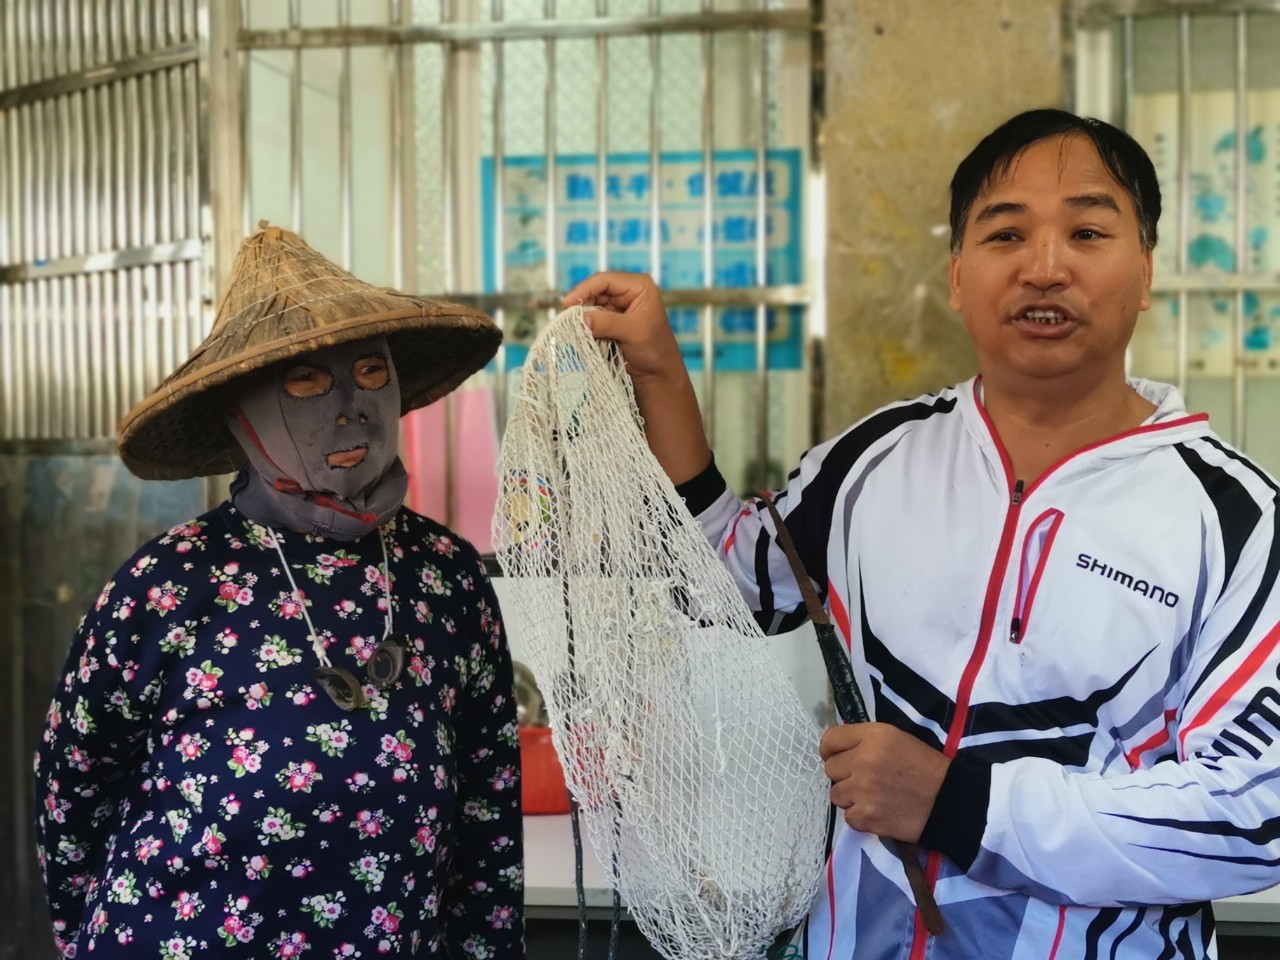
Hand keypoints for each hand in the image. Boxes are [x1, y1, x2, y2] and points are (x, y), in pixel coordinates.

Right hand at [562, 271, 684, 384]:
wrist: (658, 375)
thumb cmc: (655, 350)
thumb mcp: (633, 332)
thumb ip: (607, 323)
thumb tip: (581, 318)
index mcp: (639, 286)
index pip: (605, 280)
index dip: (584, 289)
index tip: (568, 304)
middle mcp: (628, 292)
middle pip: (595, 291)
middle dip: (582, 304)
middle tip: (568, 319)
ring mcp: (619, 306)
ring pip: (592, 305)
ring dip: (582, 316)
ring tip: (573, 327)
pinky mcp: (611, 321)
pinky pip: (593, 318)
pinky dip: (585, 325)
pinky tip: (580, 332)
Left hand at [820, 722, 949, 842]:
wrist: (949, 801)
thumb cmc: (924, 766)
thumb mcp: (895, 738)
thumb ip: (864, 739)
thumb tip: (838, 747)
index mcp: (872, 736)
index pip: (830, 740)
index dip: (831, 750)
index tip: (839, 757)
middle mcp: (863, 761)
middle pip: (830, 769)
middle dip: (844, 774)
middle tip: (865, 779)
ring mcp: (862, 790)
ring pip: (836, 794)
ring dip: (851, 797)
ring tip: (873, 796)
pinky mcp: (867, 816)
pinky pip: (848, 817)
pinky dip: (861, 817)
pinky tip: (878, 811)